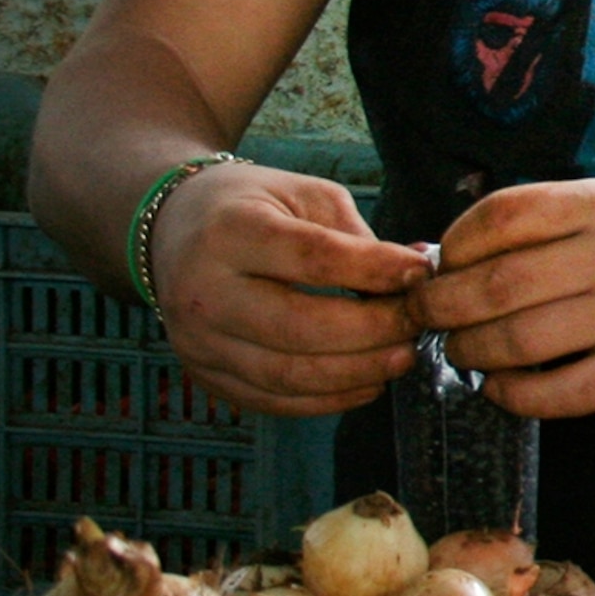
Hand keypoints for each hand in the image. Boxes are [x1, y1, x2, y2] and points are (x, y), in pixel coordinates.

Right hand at [147, 163, 429, 416]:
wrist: (172, 228)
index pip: (312, 258)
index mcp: (231, 232)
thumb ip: (358, 236)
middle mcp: (204, 291)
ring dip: (356, 373)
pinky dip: (325, 400)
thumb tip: (418, 272)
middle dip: (372, 332)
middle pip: (298, 327)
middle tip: (418, 324)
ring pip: (285, 375)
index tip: (422, 273)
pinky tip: (367, 383)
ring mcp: (197, 341)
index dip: (374, 269)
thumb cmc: (254, 206)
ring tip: (402, 357)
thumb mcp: (305, 195)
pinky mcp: (203, 374)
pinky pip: (270, 400)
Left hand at [414, 182, 594, 416]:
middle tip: (426, 317)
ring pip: (518, 341)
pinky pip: (555, 394)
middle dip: (442, 306)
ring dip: (470, 352)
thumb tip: (446, 257)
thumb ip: (544, 223)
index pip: (502, 216)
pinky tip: (501, 387)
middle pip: (497, 284)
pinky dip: (512, 396)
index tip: (437, 265)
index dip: (453, 244)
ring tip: (462, 352)